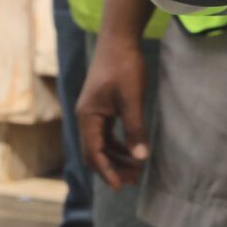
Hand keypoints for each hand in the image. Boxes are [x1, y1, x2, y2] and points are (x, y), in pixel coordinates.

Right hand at [75, 33, 151, 190]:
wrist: (119, 40)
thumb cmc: (124, 67)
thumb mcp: (132, 99)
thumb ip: (135, 129)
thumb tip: (140, 158)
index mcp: (88, 116)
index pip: (93, 153)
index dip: (107, 171)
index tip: (121, 186)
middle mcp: (86, 117)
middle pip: (95, 151)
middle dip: (113, 167)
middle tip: (134, 180)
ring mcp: (93, 112)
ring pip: (101, 144)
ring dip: (117, 157)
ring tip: (136, 170)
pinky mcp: (102, 108)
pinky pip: (106, 134)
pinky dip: (118, 145)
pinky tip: (132, 151)